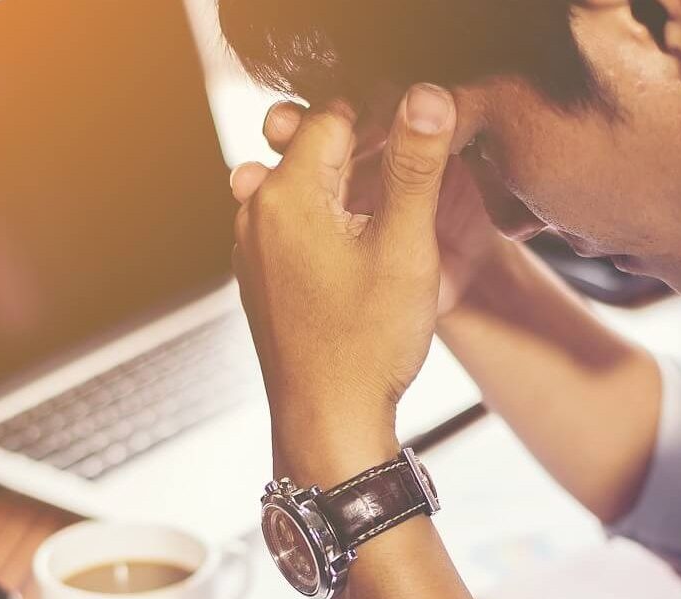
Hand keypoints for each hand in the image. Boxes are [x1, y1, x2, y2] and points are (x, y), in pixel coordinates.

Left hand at [229, 86, 457, 481]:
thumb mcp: (405, 247)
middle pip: (316, 149)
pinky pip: (296, 224)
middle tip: (416, 177)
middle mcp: (256, 211)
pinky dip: (330, 222)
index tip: (423, 143)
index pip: (336, 117)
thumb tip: (427, 95)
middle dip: (366, 153)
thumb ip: (415, 165)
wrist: (329, 422)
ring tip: (395, 213)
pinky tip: (365, 248)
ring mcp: (253, 246)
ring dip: (349, 189)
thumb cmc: (367, 343)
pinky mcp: (262, 275)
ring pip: (306, 186)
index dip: (386, 121)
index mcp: (286, 194)